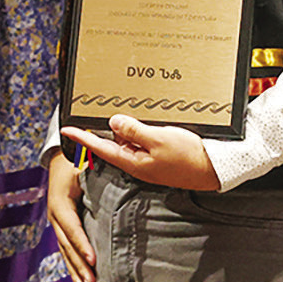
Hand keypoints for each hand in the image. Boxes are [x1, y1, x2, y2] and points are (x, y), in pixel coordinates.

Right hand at [46, 149, 96, 281]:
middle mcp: (55, 215)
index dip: (82, 244)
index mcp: (60, 201)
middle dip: (79, 266)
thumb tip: (115, 176)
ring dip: (75, 271)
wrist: (62, 155)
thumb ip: (93, 171)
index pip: (72, 227)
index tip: (93, 260)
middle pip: (67, 245)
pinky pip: (66, 249)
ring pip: (65, 251)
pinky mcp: (61, 227)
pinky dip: (72, 266)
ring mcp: (56, 222)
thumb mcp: (83, 162)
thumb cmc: (76, 158)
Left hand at [61, 115, 221, 190]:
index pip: (100, 148)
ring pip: (130, 140)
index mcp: (133, 162)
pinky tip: (149, 124)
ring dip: (128, 129)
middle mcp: (138, 163)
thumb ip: (134, 130)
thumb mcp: (159, 138)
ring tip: (135, 117)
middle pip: (114, 142)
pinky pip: (143, 141)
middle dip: (108, 129)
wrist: (216, 168)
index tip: (66, 130)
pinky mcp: (159, 157)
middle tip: (102, 113)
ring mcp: (149, 161)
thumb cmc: (190, 156)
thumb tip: (113, 122)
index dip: (82, 138)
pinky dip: (141, 131)